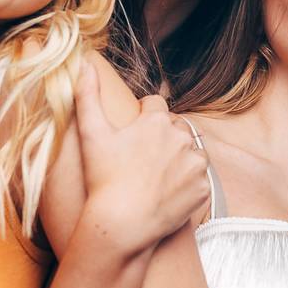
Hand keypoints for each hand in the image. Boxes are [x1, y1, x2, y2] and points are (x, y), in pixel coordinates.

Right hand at [73, 63, 209, 253]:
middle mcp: (181, 137)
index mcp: (156, 121)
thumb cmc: (103, 179)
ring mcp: (195, 164)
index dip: (142, 117)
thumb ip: (88, 95)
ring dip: (179, 160)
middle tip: (142, 160)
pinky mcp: (203, 190)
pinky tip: (167, 195)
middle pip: (175, 128)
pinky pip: (199, 181)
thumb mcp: (91, 134)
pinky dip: (187, 186)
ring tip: (155, 178)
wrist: (122, 225)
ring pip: (190, 153)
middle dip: (163, 138)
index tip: (132, 136)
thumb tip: (84, 62)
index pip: (155, 105)